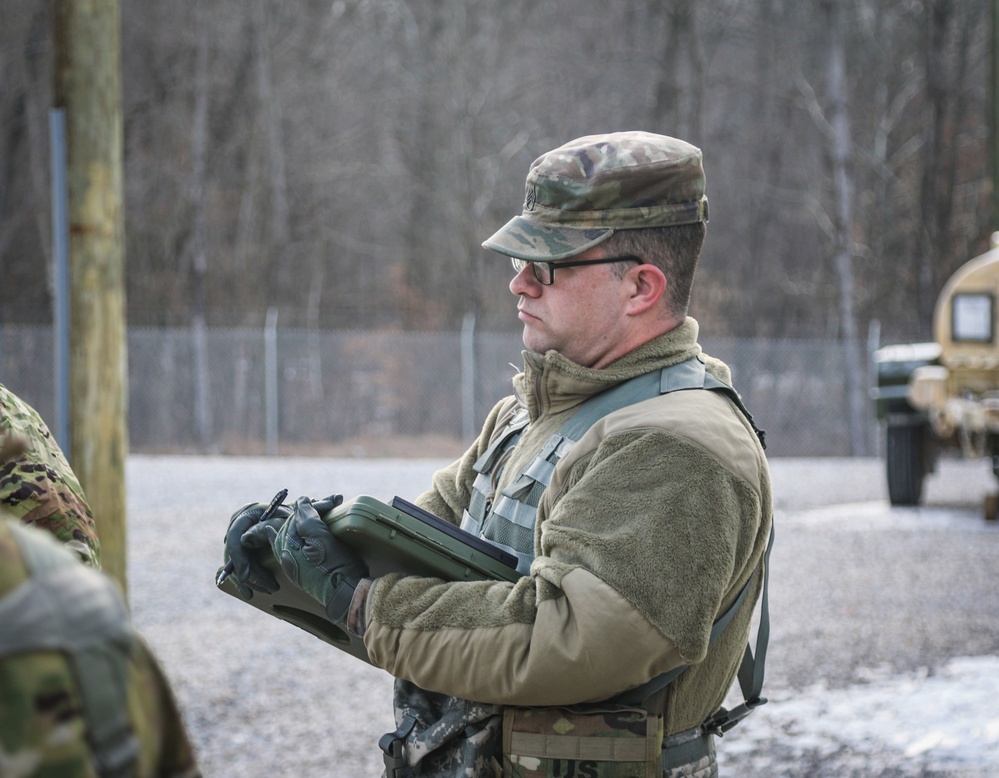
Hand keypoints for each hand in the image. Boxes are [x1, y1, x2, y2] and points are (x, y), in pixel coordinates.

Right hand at [222, 501, 291, 598]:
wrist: (294, 517)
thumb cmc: (289, 516)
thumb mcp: (281, 519)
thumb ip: (265, 527)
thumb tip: (244, 540)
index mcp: (243, 518)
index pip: (234, 538)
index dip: (238, 559)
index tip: (245, 577)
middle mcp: (237, 530)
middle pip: (235, 556)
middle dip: (251, 575)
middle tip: (271, 588)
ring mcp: (238, 541)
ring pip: (236, 565)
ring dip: (251, 581)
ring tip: (270, 590)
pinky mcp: (244, 551)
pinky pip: (240, 568)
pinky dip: (246, 581)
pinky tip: (250, 594)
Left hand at [244, 494, 366, 623]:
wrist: (347, 594)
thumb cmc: (336, 566)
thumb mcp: (321, 538)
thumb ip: (307, 518)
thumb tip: (300, 502)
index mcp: (287, 547)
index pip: (295, 518)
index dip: (310, 506)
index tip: (327, 500)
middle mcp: (286, 556)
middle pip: (293, 526)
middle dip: (307, 512)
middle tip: (328, 503)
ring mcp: (294, 565)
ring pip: (294, 535)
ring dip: (304, 521)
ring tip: (318, 512)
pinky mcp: (305, 571)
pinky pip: (296, 547)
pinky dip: (298, 536)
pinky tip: (300, 532)